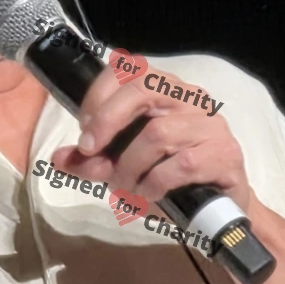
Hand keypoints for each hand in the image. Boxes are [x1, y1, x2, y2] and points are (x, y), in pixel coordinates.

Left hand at [47, 63, 252, 212]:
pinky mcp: (225, 155)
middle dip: (108, 120)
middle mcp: (192, 99)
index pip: (130, 70)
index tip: (84, 132)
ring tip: (124, 189)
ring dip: (130, 166)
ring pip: (158, 133)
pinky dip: (155, 183)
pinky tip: (149, 195)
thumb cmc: (170, 182)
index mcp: (167, 91)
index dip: (99, 96)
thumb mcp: (124, 169)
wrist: (219, 213)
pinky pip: (181, 164)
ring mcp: (211, 126)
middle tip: (91, 153)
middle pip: (143, 88)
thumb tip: (59, 159)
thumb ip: (94, 162)